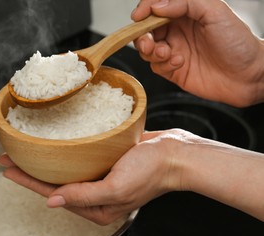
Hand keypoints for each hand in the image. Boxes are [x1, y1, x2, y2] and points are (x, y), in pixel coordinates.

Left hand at [0, 130, 186, 224]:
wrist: (176, 154)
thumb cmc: (152, 172)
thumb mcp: (117, 188)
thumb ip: (84, 196)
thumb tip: (52, 201)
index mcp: (96, 207)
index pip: (52, 194)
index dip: (28, 182)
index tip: (7, 169)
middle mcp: (95, 195)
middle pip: (54, 183)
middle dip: (29, 171)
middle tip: (7, 158)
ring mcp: (99, 178)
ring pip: (63, 171)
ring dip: (43, 160)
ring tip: (23, 151)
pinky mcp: (105, 162)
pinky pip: (78, 160)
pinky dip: (61, 154)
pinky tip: (52, 146)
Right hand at [132, 0, 263, 106]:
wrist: (249, 76)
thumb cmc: (238, 42)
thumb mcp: (214, 12)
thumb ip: (185, 3)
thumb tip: (157, 6)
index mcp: (186, 13)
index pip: (157, 7)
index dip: (145, 10)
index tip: (138, 16)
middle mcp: (178, 31)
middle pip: (147, 30)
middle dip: (142, 35)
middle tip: (148, 42)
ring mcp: (174, 51)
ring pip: (147, 49)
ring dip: (151, 51)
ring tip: (165, 53)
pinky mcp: (174, 71)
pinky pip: (156, 67)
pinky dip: (163, 64)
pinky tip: (180, 62)